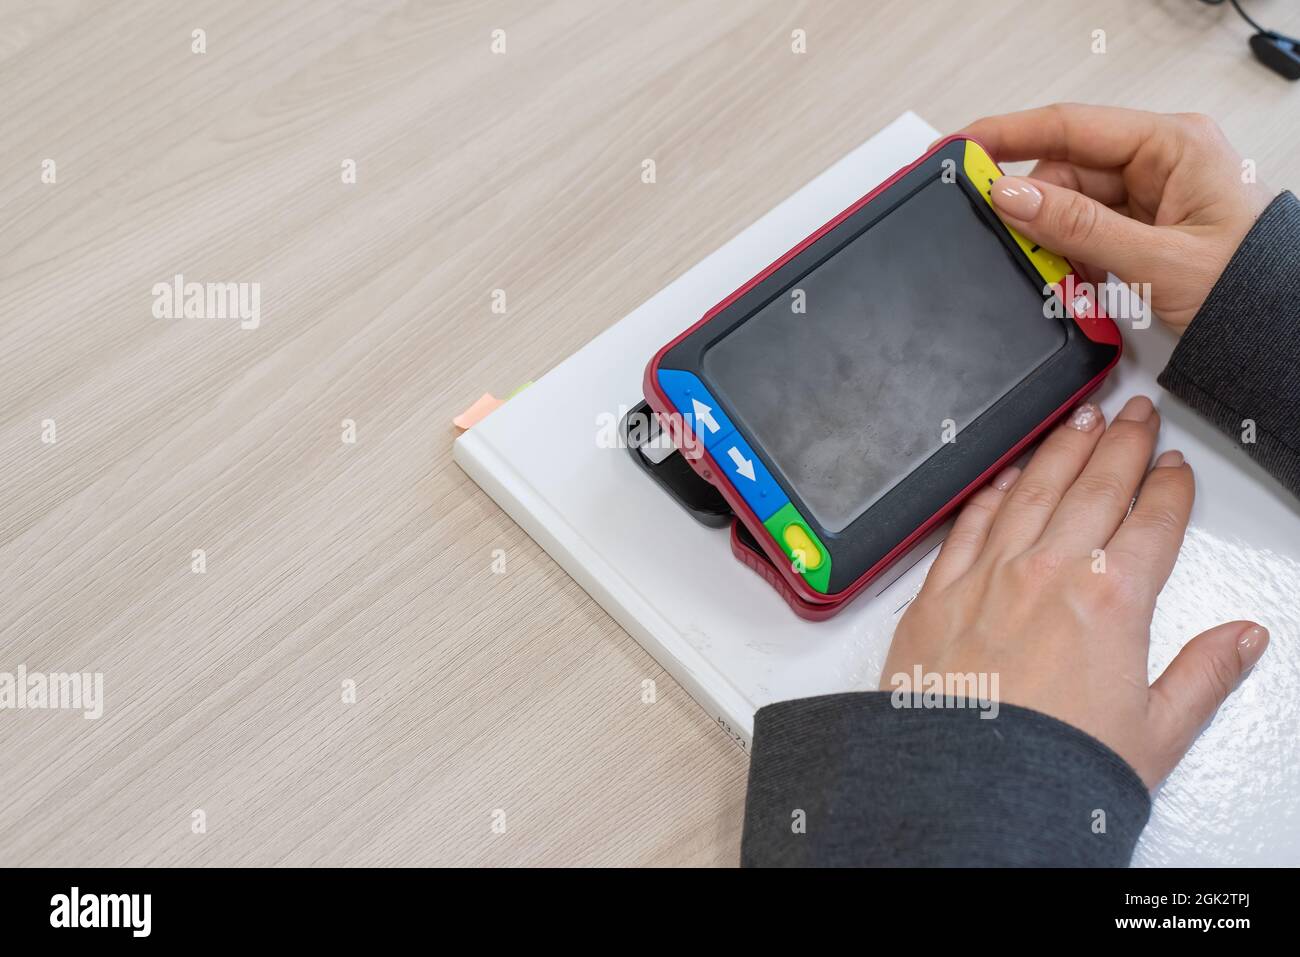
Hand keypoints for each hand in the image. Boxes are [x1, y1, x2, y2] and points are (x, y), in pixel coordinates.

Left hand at [880, 395, 1267, 787]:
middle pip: (1094, 487)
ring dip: (1061, 448)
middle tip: (1137, 411)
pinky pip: (968, 524)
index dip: (1169, 487)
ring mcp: (988, 577)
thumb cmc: (1052, 769)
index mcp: (1110, 601)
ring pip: (1031, 490)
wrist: (963, 791)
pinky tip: (1006, 475)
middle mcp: (1047, 574)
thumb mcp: (1155, 732)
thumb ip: (1202, 674)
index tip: (1175, 465)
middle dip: (1122, 442)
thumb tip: (1243, 637)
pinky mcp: (937, 593)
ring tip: (1081, 417)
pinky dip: (992, 492)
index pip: (1152, 522)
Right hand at [957, 104, 1273, 332]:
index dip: (1007, 135)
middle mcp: (1159, 162)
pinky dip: (1073, 259)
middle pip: (1064, 173)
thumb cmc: (1250, 288)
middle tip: (1006, 243)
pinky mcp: (1144, 228)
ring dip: (1055, 244)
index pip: (1071, 125)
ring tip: (1064, 279)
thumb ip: (1077, 226)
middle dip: (1033, 212)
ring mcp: (1151, 196)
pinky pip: (1087, 234)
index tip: (959, 147)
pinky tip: (1077, 282)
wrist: (1280, 335)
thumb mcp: (1155, 259)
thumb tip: (1011, 196)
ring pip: (1070, 209)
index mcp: (1172, 146)